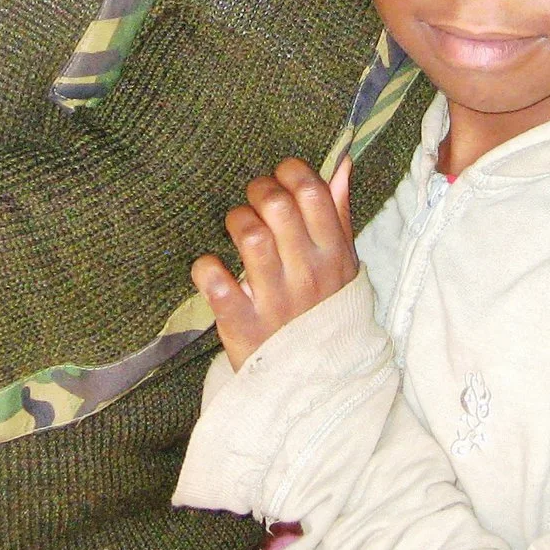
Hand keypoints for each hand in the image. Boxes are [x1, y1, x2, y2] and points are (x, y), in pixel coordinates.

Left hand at [190, 157, 356, 368]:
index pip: (313, 192)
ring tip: (236, 233)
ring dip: (236, 223)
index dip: (290, 172)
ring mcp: (274, 300)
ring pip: (249, 236)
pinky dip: (207, 269)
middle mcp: (307, 274)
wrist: (316, 386)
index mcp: (334, 254)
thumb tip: (341, 163)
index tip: (280, 178)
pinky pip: (216, 284)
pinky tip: (213, 271)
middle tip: (254, 204)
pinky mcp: (242, 325)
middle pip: (277, 206)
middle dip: (258, 191)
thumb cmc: (324, 312)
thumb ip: (338, 213)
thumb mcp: (343, 265)